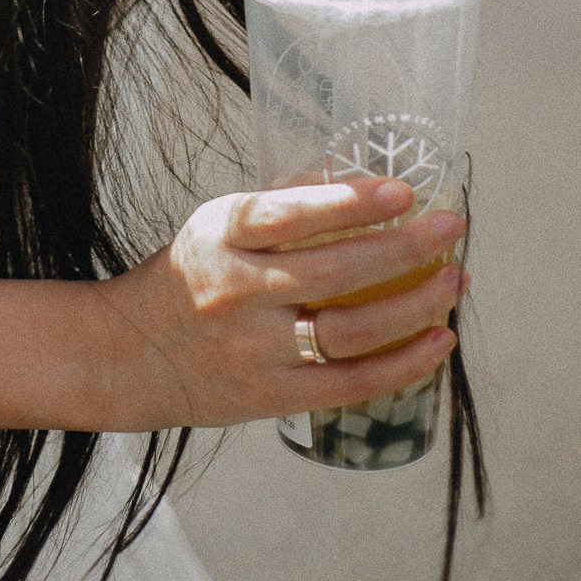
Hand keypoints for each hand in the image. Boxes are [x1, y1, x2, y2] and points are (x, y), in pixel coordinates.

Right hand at [91, 178, 463, 431]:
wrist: (127, 355)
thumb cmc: (188, 277)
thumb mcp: (216, 225)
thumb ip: (278, 206)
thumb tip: (352, 182)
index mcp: (222, 235)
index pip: (292, 214)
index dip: (350, 202)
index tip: (402, 191)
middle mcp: (239, 292)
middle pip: (335, 273)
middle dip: (404, 249)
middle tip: (451, 227)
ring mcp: (256, 350)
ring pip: (351, 331)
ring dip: (414, 305)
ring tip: (454, 281)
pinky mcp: (272, 397)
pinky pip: (351, 384)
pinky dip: (403, 364)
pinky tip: (439, 341)